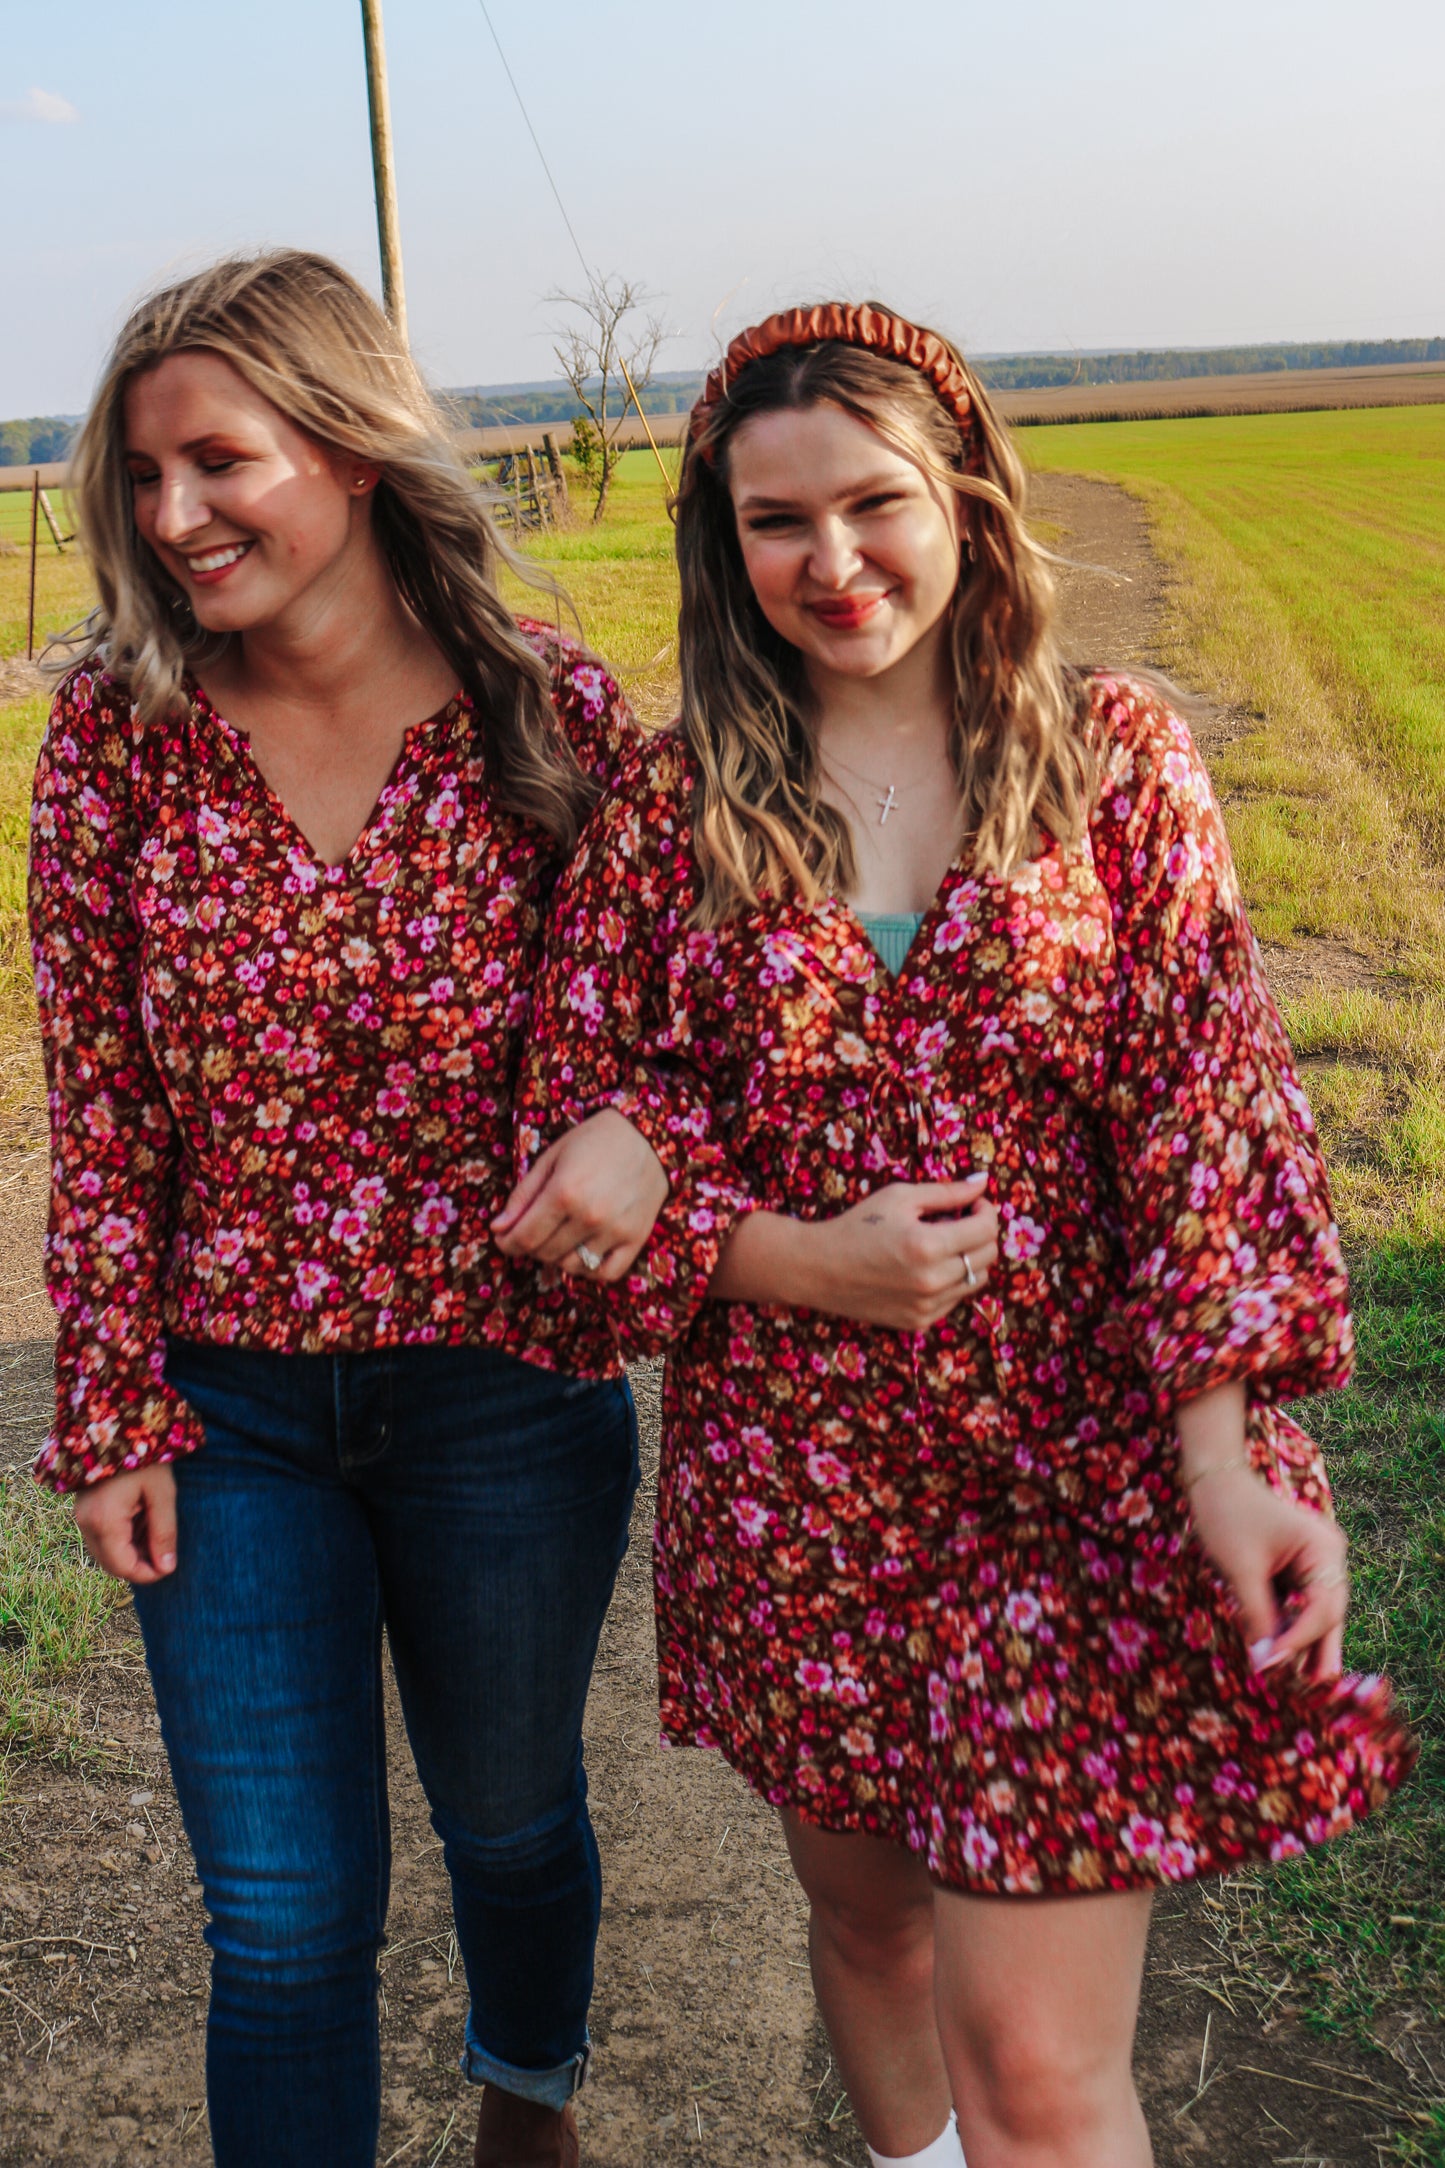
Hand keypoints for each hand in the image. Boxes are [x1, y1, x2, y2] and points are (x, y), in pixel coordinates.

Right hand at [73, 1464, 177, 1584]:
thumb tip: (167, 1568)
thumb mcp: (162, 1494)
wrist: (116, 1423)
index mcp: (104, 1521)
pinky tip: (142, 1521)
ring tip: (155, 1530)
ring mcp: (81, 1516)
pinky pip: (101, 1537)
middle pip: (111, 1564)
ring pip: (105, 1552)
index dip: (147, 1574)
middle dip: (139, 1565)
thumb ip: (163, 1533)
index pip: (123, 1567)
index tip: (170, 1568)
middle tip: (165, 1553)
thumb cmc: (145, 1457)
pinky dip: (121, 1539)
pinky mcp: (84, 1509)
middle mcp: (86, 1523)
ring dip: (130, 1552)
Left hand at [493, 1109, 669, 1281]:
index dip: (507, 1243)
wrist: (646, 1135)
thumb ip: (523, 1195)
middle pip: (545, 1253)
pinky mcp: (636, 1239)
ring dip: (558, 1257)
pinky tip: (584, 1251)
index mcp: (564, 1192)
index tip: (503, 1239)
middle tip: (534, 1231)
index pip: (524, 1237)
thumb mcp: (551, 1158)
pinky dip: (590, 1270)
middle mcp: (589, 1216)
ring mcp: (615, 1231)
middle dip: (531, 1246)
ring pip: (572, 1266)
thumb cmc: (594, 1140)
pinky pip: (605, 1273)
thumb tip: (498, 1229)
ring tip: (560, 1236)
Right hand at [710, 1176, 997, 1329]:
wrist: (817, 1269)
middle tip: (959, 1220)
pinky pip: (956, 1299)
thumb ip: (946, 1192)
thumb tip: (982, 1182)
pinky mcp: (919, 1322)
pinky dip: (952, 1281)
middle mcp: (932, 1281)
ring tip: (942, 1244)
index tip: (972, 1203)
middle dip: (981, 1233)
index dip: (985, 1210)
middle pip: (988, 1256)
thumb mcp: (898, 1197)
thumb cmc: (856, 1226)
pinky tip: (927, 1267)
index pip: (986, 1228)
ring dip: (969, 1258)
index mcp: (927, 1245)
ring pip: (977, 1280)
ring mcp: (927, 1306)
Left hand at [1178, 1382, 1347, 1680]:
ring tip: (1293, 1684)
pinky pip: (1297, 1603)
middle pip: (1327, 1616)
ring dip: (1300, 1643)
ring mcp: (1315, 1562)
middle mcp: (1328, 1558)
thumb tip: (1266, 1665)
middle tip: (1307, 1696)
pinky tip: (1278, 1654)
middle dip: (1313, 1652)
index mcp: (1325, 1551)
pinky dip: (1287, 1626)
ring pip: (1313, 1614)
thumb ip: (1257, 1617)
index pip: (1321, 1610)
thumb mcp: (1241, 1571)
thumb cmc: (1226, 1515)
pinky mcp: (1296, 1567)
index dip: (1297, 1642)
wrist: (1211, 1477)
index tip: (1272, 1668)